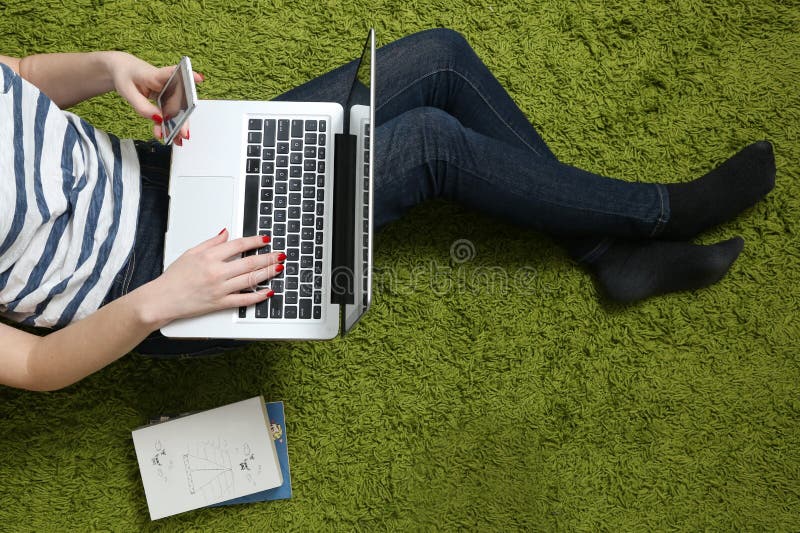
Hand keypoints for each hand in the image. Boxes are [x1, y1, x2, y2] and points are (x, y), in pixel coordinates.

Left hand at [107, 52, 202, 144]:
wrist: (121, 71)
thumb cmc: (125, 76)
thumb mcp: (127, 92)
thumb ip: (142, 106)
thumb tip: (159, 119)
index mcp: (155, 74)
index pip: (171, 73)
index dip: (187, 75)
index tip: (198, 79)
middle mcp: (165, 82)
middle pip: (179, 98)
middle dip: (183, 117)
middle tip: (183, 132)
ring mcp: (167, 91)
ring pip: (176, 109)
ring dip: (177, 125)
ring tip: (177, 139)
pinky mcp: (165, 99)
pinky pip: (169, 113)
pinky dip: (168, 125)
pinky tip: (167, 135)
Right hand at [141, 230, 284, 325]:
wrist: (162, 300)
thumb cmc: (174, 278)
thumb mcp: (191, 253)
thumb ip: (211, 243)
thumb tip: (226, 233)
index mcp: (209, 257)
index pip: (238, 245)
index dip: (255, 241)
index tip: (265, 240)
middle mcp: (216, 272)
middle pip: (249, 262)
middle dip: (268, 257)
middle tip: (280, 254)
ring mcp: (219, 289)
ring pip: (250, 279)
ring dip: (267, 273)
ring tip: (279, 268)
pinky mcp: (220, 304)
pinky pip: (243, 300)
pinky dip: (258, 296)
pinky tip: (268, 291)